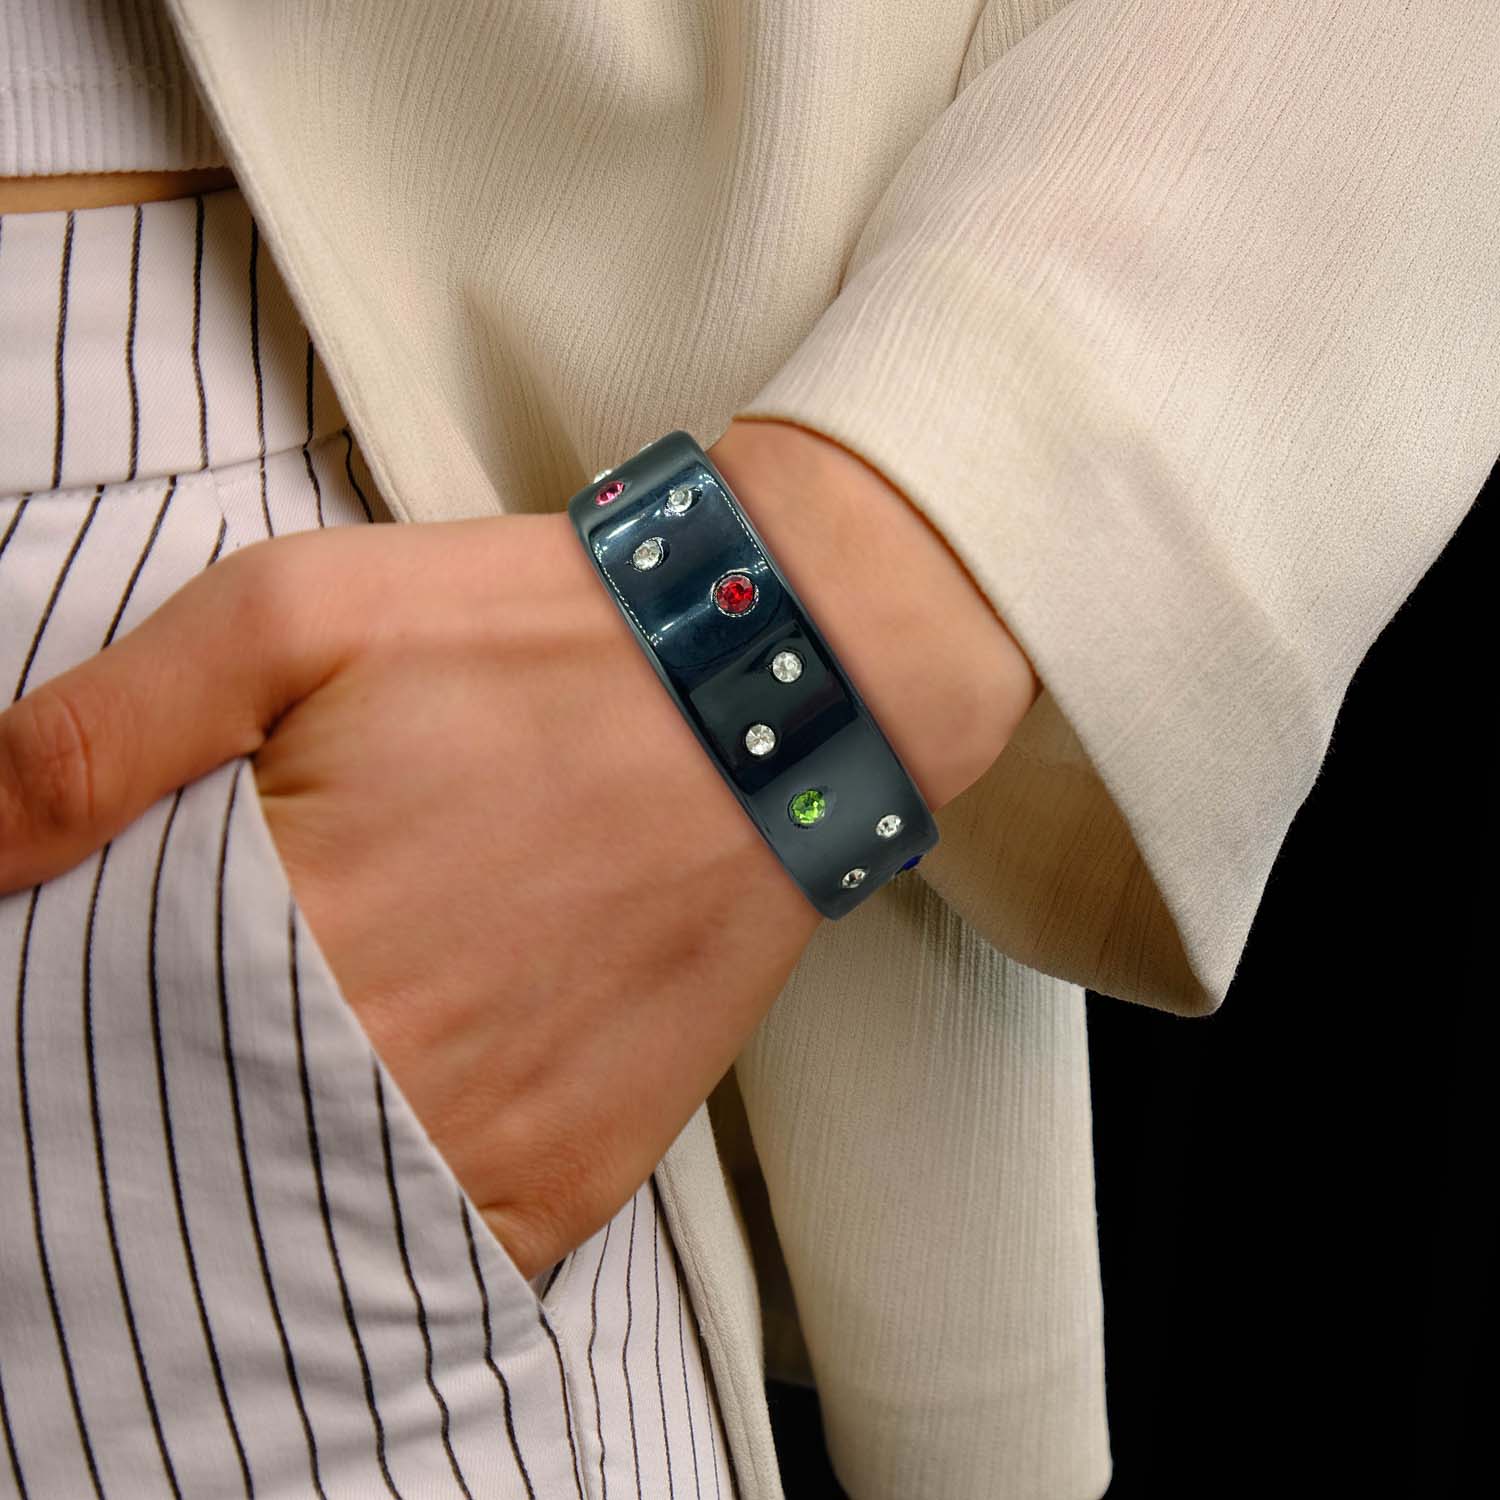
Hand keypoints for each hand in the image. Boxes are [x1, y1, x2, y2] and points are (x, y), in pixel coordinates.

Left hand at [0, 419, 1037, 1277]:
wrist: (772, 692)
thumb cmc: (536, 642)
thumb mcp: (295, 613)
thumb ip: (103, 733)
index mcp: (290, 935)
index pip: (93, 1051)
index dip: (71, 1028)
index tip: (94, 996)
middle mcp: (386, 1070)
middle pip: (194, 1150)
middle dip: (163, 1101)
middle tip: (211, 1017)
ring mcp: (492, 1142)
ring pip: (306, 1222)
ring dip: (267, 1168)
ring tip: (289, 1073)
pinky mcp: (578, 1173)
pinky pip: (438, 1256)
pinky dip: (385, 1219)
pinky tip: (377, 1130)